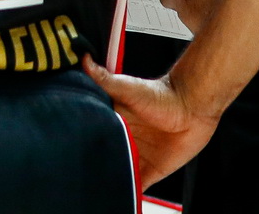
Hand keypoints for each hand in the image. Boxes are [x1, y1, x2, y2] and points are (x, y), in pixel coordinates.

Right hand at [82, 56, 219, 187]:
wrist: (192, 106)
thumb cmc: (161, 94)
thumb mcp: (128, 88)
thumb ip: (105, 78)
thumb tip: (84, 59)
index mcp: (111, 123)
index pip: (89, 136)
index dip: (79, 144)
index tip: (66, 151)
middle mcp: (121, 140)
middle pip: (101, 158)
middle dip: (92, 165)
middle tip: (78, 175)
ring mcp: (136, 156)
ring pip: (117, 174)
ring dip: (109, 181)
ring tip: (96, 190)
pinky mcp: (152, 170)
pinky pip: (137, 186)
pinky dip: (129, 193)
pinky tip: (121, 198)